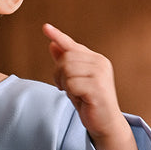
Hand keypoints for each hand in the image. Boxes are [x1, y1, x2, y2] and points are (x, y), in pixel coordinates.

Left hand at [43, 23, 141, 149]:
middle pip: (66, 58)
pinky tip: (80, 98)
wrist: (105, 123)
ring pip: (67, 70)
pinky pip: (72, 84)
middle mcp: (100, 62)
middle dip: (59, 73)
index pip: (73, 45)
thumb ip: (65, 64)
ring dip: (65, 84)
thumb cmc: (89, 102)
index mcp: (95, 59)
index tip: (45, 27)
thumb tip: (52, 45)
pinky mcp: (98, 87)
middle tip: (64, 87)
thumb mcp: (74, 81)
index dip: (58, 36)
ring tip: (74, 93)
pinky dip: (71, 92)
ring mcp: (100, 74)